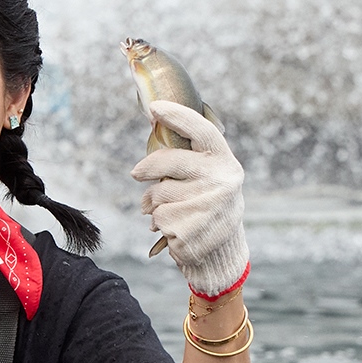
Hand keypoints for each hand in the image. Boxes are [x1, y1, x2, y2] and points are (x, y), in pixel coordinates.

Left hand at [129, 101, 248, 297]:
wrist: (223, 255)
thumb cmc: (210, 209)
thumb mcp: (211, 180)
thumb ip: (190, 160)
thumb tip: (154, 128)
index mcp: (225, 162)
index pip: (200, 130)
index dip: (177, 115)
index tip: (155, 107)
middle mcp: (220, 181)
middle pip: (168, 161)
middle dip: (146, 167)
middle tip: (136, 173)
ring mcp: (205, 206)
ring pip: (158, 193)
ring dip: (154, 204)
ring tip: (170, 213)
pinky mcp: (188, 229)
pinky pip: (157, 217)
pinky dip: (160, 224)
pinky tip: (176, 230)